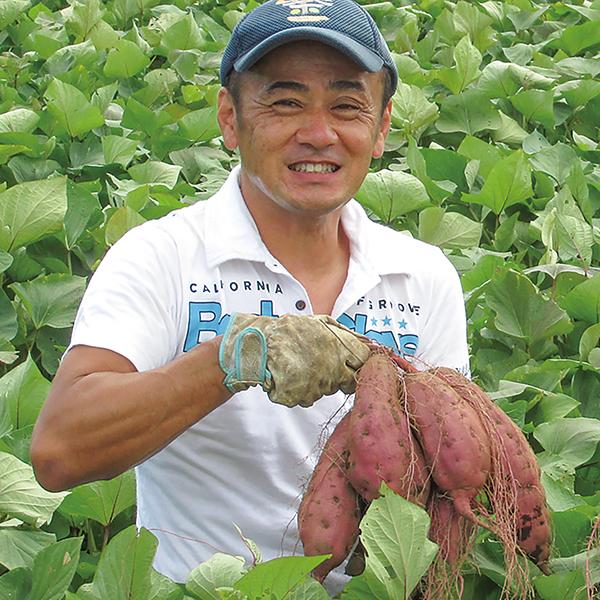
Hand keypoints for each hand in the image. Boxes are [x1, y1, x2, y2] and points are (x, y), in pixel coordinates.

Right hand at [219, 313, 370, 406]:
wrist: (259, 345)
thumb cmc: (290, 331)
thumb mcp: (320, 322)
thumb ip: (346, 333)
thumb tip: (369, 342)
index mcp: (339, 348)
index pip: (364, 361)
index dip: (359, 362)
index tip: (352, 360)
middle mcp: (332, 369)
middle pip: (349, 381)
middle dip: (340, 375)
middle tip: (323, 364)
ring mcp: (318, 386)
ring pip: (327, 389)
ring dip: (319, 381)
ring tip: (302, 364)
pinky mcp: (303, 398)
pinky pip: (309, 396)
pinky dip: (303, 388)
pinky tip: (293, 375)